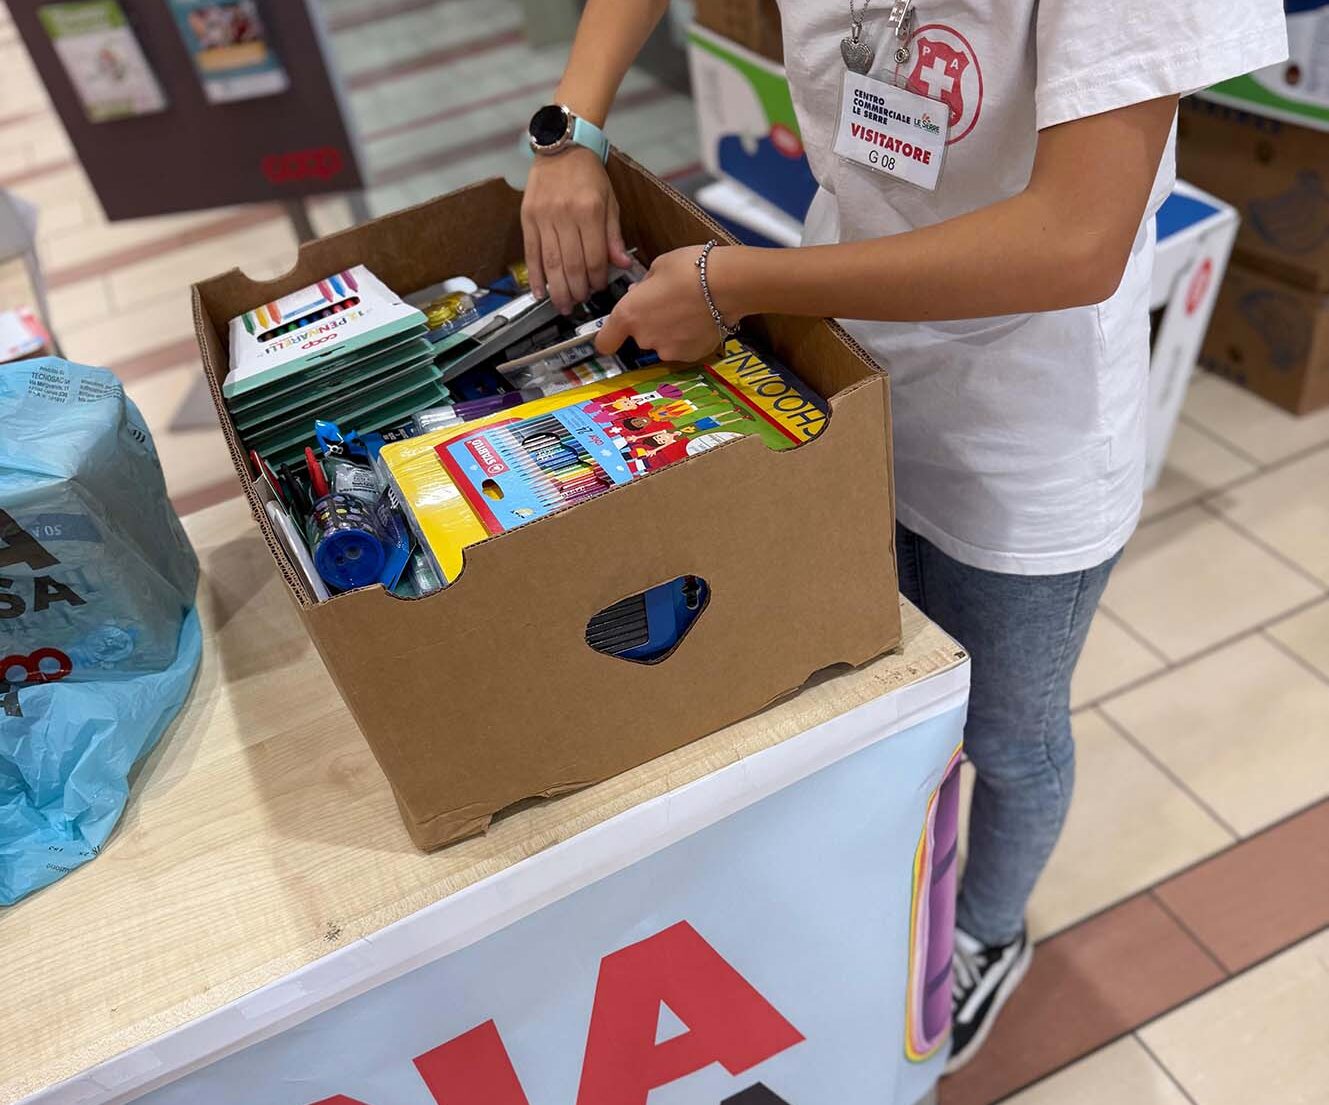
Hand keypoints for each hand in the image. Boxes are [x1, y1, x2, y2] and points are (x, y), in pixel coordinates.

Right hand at [522, 147, 632, 314]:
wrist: (562, 147)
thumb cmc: (589, 175)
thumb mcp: (610, 201)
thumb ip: (614, 235)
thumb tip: (622, 263)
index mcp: (590, 211)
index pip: (594, 257)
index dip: (597, 278)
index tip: (598, 288)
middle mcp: (565, 215)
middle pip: (571, 264)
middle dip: (577, 290)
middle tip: (580, 303)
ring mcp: (544, 217)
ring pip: (551, 263)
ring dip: (557, 289)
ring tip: (563, 305)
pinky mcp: (527, 217)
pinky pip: (531, 253)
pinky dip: (535, 276)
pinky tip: (540, 292)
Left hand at [596, 246, 735, 362]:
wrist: (728, 285)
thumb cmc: (691, 268)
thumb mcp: (658, 266)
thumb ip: (643, 286)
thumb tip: (640, 293)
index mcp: (628, 315)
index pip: (604, 342)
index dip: (607, 337)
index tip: (613, 332)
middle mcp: (644, 338)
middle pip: (638, 336)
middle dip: (648, 322)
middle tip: (666, 302)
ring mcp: (668, 350)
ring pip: (661, 342)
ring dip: (669, 331)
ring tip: (688, 310)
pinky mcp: (690, 356)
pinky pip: (682, 347)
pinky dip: (687, 337)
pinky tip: (699, 320)